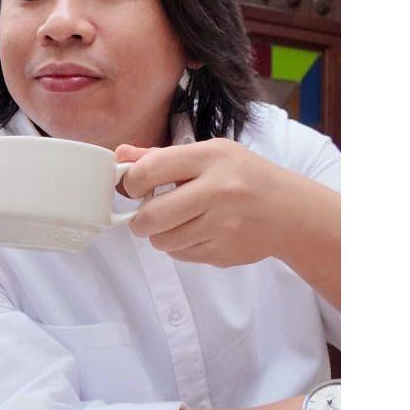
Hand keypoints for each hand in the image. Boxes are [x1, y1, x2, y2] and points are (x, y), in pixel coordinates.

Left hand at [115, 138, 304, 268]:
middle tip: (144, 215)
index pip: (150, 169)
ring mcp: (223, 226)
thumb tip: (119, 155)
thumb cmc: (244, 177)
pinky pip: (181, 255)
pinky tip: (197, 232)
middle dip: (139, 219)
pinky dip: (180, 246)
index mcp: (211, 158)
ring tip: (176, 222)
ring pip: (162, 241)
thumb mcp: (208, 154)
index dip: (131, 182)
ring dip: (160, 234)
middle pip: (151, 216)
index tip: (134, 188)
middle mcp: (218, 191)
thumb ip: (161, 156)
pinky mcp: (225, 253)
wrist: (290, 212)